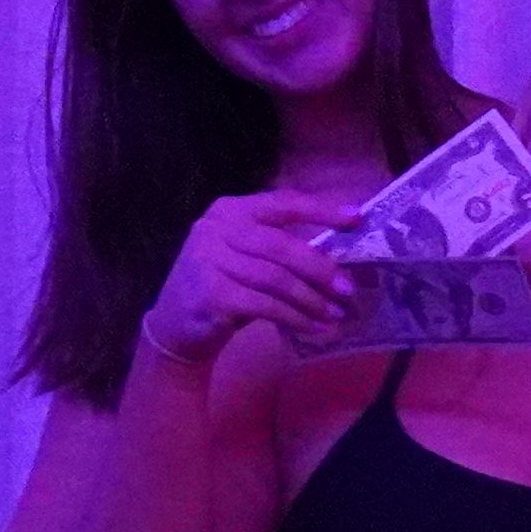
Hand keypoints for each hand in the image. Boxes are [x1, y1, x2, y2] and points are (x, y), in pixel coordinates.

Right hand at [144, 190, 357, 368]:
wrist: (174, 325)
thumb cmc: (222, 286)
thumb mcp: (245, 258)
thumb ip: (280, 250)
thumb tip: (338, 260)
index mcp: (229, 210)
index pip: (282, 203)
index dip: (321, 209)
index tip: (356, 216)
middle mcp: (216, 229)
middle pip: (281, 245)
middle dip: (320, 268)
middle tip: (348, 289)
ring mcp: (209, 260)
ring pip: (276, 279)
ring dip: (312, 300)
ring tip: (336, 314)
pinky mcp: (211, 294)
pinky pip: (265, 305)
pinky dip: (295, 318)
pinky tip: (314, 328)